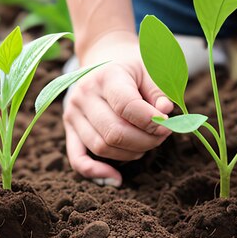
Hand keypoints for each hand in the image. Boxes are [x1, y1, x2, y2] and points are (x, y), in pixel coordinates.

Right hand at [63, 31, 172, 185]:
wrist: (104, 58)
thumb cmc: (133, 68)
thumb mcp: (151, 70)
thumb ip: (160, 92)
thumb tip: (165, 113)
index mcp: (106, 76)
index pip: (127, 106)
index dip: (150, 121)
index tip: (167, 124)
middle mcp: (84, 94)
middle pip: (114, 132)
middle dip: (145, 141)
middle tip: (162, 136)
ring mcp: (72, 113)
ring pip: (102, 148)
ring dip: (131, 153)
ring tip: (147, 143)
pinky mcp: (69, 129)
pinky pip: (77, 159)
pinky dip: (96, 173)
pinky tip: (117, 178)